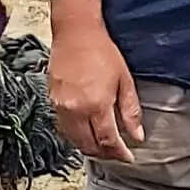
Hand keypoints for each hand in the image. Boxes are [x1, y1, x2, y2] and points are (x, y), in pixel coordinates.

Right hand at [48, 21, 145, 161]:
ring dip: (88, 146)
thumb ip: (130, 111)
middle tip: (116, 153)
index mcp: (96, 105)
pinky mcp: (52, 100)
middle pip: (89, 145)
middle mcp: (76, 110)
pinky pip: (63, 127)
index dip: (119, 153)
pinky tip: (86, 130)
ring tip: (102, 145)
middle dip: (104, 154)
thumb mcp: (124, 80)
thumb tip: (137, 136)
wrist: (75, 32)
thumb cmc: (102, 52)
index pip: (108, 141)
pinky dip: (75, 135)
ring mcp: (61, 106)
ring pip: (74, 140)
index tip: (128, 157)